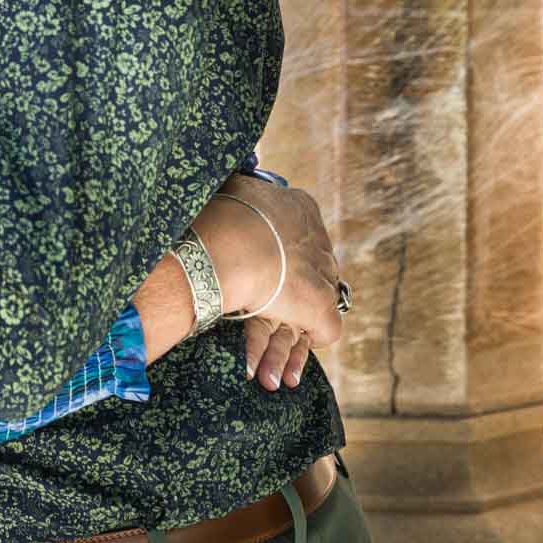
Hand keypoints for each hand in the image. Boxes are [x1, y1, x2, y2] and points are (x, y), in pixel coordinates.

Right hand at [192, 178, 343, 388]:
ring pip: (306, 310)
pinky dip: (299, 353)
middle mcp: (318, 240)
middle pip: (304, 274)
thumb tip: (224, 170)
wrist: (229, 244)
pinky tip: (286, 371)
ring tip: (267, 367)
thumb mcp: (230, 187)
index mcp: (300, 207)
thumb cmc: (219, 215)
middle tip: (262, 316)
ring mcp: (322, 275)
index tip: (259, 274)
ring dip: (283, 343)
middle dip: (283, 301)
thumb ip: (235, 185)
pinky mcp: (322, 306)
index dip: (279, 260)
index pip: (295, 238)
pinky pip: (320, 333)